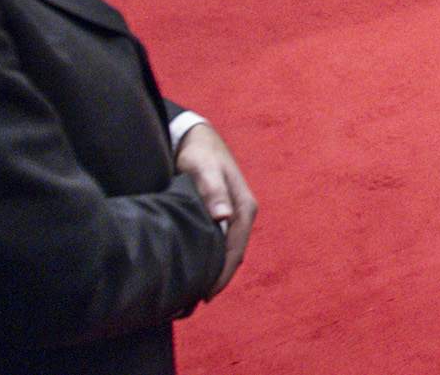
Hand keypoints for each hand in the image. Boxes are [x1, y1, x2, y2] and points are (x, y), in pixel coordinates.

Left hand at [173, 122, 256, 293]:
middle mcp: (242, 214)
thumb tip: (224, 216)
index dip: (223, 273)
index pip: (236, 249)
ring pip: (228, 250)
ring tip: (194, 291)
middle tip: (195, 300)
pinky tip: (197, 267)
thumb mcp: (203, 168)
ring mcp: (234, 215)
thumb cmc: (199, 153)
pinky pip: (221, 243)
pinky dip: (212, 258)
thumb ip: (212, 190)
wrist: (195, 138)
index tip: (206, 294)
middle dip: (219, 278)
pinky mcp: (223, 215)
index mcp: (244, 207)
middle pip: (234, 254)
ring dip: (215, 270)